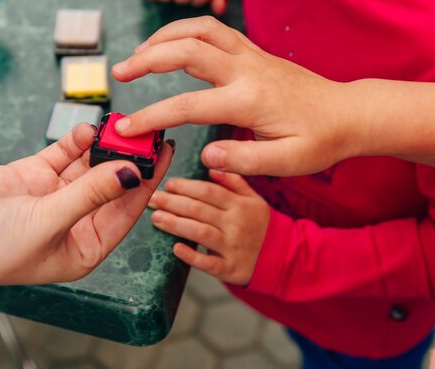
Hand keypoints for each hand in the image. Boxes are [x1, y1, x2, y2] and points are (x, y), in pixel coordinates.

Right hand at [0, 123, 173, 286]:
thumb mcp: (50, 222)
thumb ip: (92, 194)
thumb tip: (133, 172)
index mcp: (84, 247)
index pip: (126, 211)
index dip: (146, 181)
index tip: (165, 152)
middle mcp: (74, 223)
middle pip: (111, 185)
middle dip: (127, 159)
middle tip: (146, 129)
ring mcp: (54, 197)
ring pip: (89, 166)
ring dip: (104, 146)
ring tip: (121, 123)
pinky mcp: (34, 175)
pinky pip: (63, 154)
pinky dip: (76, 141)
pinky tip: (89, 128)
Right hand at [113, 16, 358, 176]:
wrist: (347, 114)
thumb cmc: (319, 140)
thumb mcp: (287, 162)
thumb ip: (244, 160)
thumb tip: (206, 155)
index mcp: (249, 100)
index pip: (188, 107)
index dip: (151, 118)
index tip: (127, 130)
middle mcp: (246, 70)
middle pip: (187, 49)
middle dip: (147, 59)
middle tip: (120, 73)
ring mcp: (250, 55)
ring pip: (199, 29)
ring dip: (164, 37)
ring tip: (138, 55)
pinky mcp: (252, 51)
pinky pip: (212, 29)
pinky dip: (184, 32)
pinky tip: (170, 46)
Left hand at [148, 170, 269, 284]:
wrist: (282, 257)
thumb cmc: (259, 225)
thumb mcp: (253, 199)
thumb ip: (233, 181)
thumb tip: (213, 165)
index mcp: (240, 204)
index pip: (209, 191)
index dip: (187, 186)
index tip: (168, 184)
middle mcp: (236, 224)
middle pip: (200, 210)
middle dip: (173, 203)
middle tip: (152, 200)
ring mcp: (233, 247)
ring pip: (201, 233)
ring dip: (176, 225)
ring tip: (156, 218)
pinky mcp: (230, 268)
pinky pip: (209, 263)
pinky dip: (192, 256)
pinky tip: (176, 248)